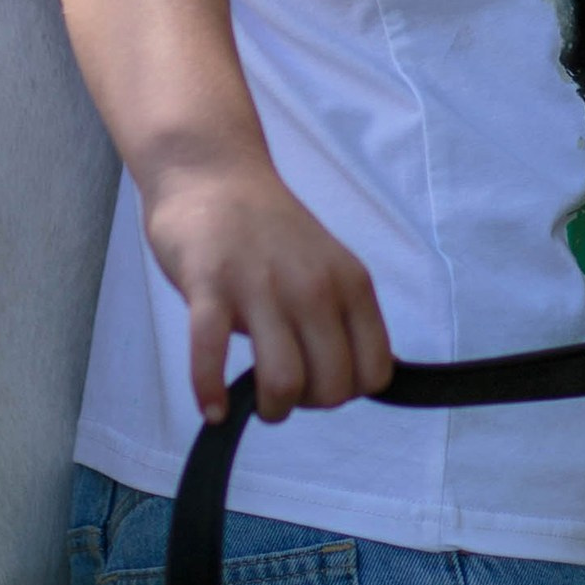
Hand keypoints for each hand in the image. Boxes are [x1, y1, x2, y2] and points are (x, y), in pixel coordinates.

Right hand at [141, 158, 393, 421]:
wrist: (213, 175)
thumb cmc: (268, 231)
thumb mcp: (327, 267)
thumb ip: (339, 316)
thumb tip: (346, 377)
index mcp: (350, 284)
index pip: (374, 372)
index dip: (347, 391)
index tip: (319, 382)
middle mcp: (314, 287)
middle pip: (332, 387)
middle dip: (308, 405)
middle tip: (284, 392)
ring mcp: (261, 287)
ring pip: (284, 381)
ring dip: (271, 409)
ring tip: (255, 404)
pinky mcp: (210, 286)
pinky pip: (211, 355)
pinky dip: (210, 392)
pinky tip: (212, 409)